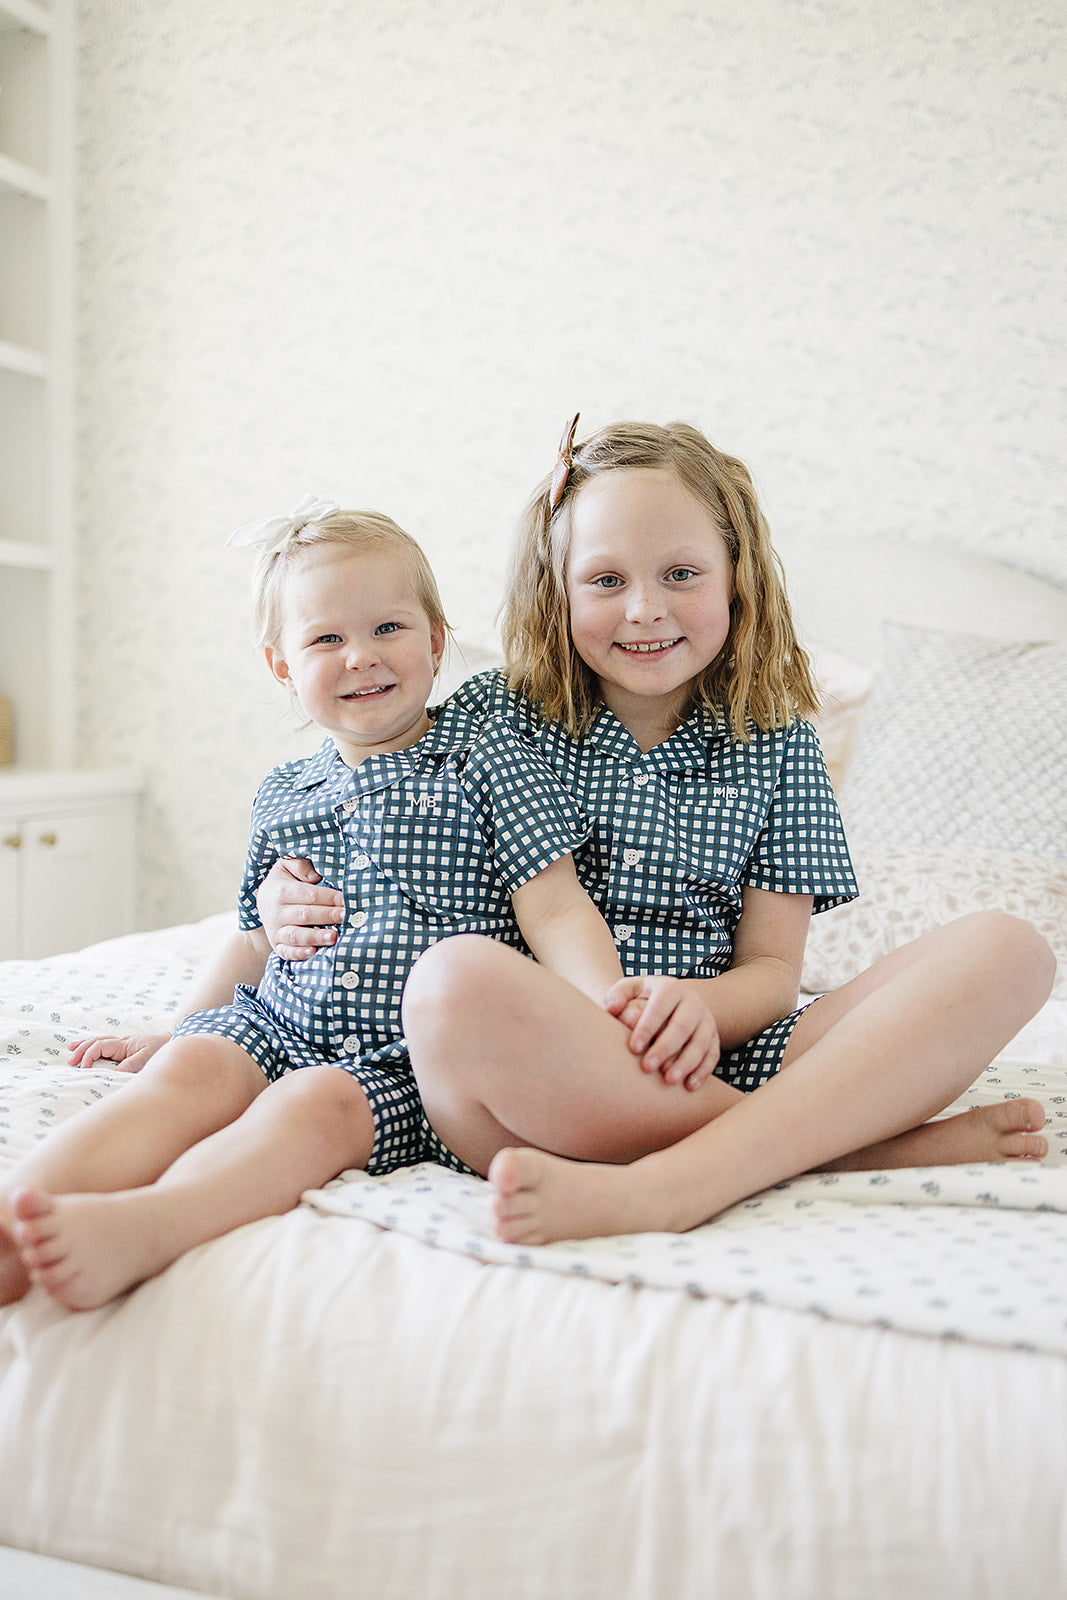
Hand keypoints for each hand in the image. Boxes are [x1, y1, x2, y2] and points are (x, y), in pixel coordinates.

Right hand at [68, 1033, 170, 1072]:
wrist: (173, 1040)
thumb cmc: (161, 1049)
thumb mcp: (147, 1058)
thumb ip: (130, 1065)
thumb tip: (113, 1073)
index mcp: (123, 1044)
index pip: (100, 1046)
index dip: (89, 1056)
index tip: (84, 1069)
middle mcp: (121, 1041)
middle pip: (95, 1042)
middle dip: (82, 1051)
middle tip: (71, 1063)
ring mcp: (122, 1043)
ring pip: (98, 1041)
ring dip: (84, 1046)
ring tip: (70, 1051)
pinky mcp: (125, 1047)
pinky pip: (104, 1044)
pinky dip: (93, 1045)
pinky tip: (86, 1047)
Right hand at [257, 857, 343, 961]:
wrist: (264, 903)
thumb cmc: (283, 882)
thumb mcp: (286, 866)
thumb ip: (299, 864)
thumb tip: (314, 875)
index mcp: (281, 891)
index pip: (309, 895)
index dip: (329, 897)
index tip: (346, 899)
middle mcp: (276, 912)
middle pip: (305, 915)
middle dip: (327, 915)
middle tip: (345, 916)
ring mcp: (276, 931)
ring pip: (296, 936)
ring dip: (316, 937)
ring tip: (334, 937)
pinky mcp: (277, 945)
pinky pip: (287, 952)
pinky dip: (299, 953)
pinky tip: (313, 952)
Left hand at [603, 976, 719, 1089]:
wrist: (680, 1001)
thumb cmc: (647, 998)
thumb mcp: (633, 989)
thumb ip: (618, 995)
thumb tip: (611, 1008)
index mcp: (671, 988)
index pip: (660, 1007)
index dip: (647, 1027)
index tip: (633, 1048)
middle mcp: (693, 1003)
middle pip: (683, 1026)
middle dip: (665, 1048)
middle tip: (647, 1067)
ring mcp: (706, 1020)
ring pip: (701, 1043)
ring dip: (686, 1063)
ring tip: (668, 1080)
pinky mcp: (714, 1038)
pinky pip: (712, 1055)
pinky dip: (702, 1071)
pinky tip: (689, 1086)